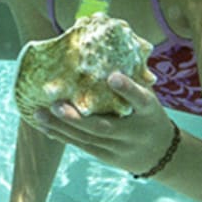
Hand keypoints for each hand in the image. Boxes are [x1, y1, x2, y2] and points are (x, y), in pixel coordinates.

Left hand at [31, 71, 172, 175]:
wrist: (162, 154)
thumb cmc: (148, 114)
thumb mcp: (149, 96)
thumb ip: (132, 78)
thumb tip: (107, 44)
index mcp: (148, 111)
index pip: (140, 99)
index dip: (128, 88)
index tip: (113, 76)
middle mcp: (133, 132)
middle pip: (104, 127)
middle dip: (77, 118)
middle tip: (56, 104)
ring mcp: (119, 148)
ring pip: (87, 139)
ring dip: (61, 127)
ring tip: (39, 114)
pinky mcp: (106, 157)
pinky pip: (82, 146)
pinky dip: (62, 135)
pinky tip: (44, 126)